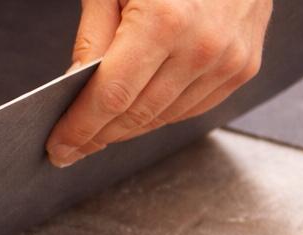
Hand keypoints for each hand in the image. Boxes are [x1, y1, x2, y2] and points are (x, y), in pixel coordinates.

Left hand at [46, 0, 271, 167]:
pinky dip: (160, 114)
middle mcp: (203, 45)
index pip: (111, 97)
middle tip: (71, 144)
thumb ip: (93, 36)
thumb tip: (76, 88)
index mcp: (165, 19)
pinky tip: (139, 109)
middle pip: (136, 115)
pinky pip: (191, 107)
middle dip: (97, 134)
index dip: (80, 128)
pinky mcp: (244, 66)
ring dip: (127, 128)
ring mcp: (229, 60)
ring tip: (101, 127)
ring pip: (163, 118)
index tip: (58, 146)